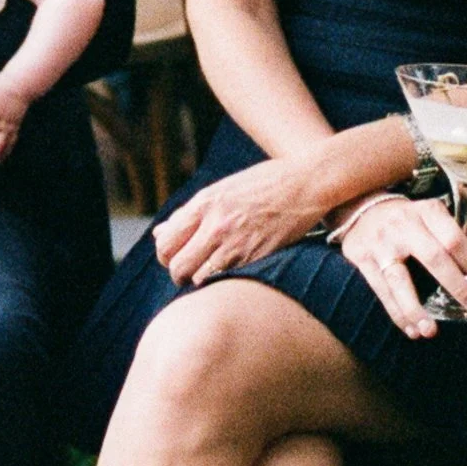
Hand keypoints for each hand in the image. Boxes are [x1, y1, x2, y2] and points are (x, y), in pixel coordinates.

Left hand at [155, 153, 346, 285]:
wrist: (306, 183)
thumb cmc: (263, 184)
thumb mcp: (221, 190)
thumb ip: (188, 213)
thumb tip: (160, 233)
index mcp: (203, 204)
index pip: (166, 243)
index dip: (166, 257)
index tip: (177, 259)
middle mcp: (215, 224)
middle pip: (177, 266)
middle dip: (178, 274)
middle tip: (190, 273)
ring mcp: (236, 242)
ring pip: (199, 278)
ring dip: (201, 280)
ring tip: (211, 274)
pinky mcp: (256, 257)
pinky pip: (226, 280)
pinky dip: (223, 282)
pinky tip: (231, 275)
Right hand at [332, 191, 466, 335]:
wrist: (362, 209)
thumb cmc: (408, 221)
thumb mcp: (433, 219)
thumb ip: (458, 237)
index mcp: (425, 212)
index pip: (453, 238)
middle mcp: (403, 225)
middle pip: (433, 258)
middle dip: (456, 286)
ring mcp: (380, 243)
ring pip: (399, 280)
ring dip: (415, 309)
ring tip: (430, 331)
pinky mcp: (361, 258)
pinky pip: (381, 290)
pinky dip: (397, 313)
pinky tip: (411, 329)